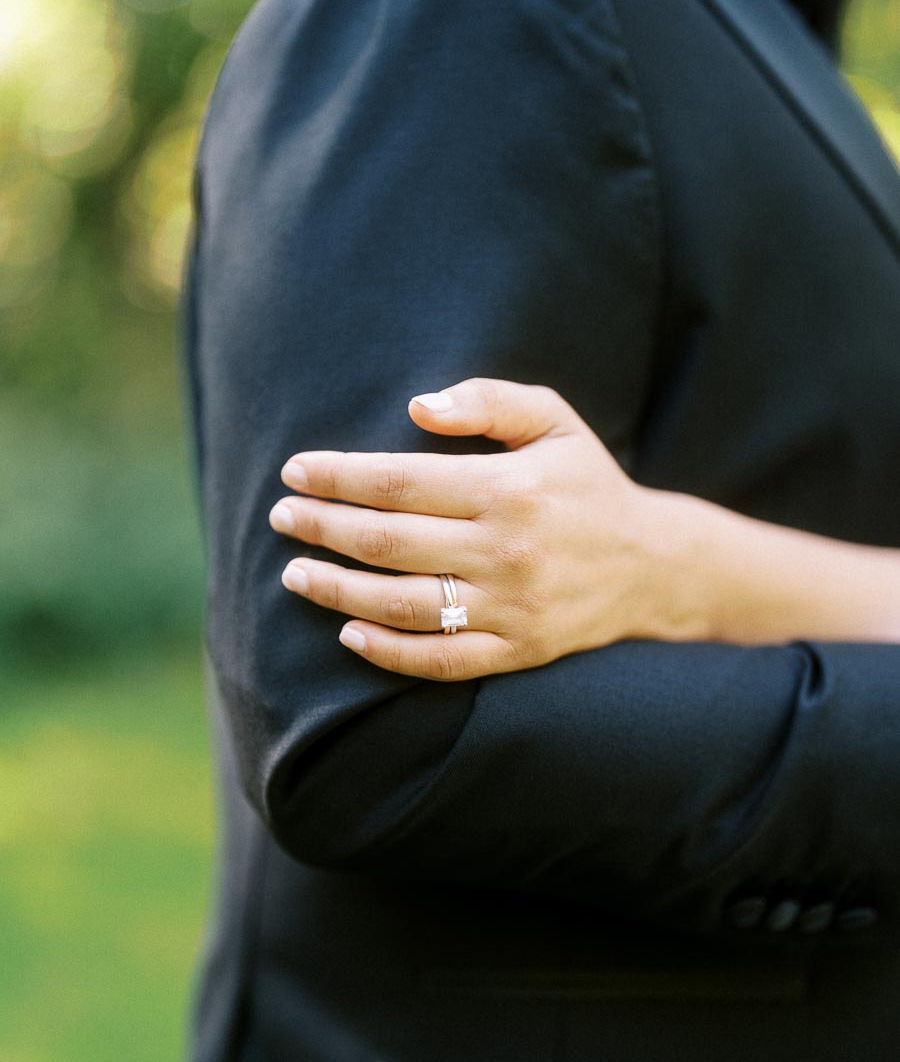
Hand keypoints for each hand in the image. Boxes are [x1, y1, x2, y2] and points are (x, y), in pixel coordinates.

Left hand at [269, 377, 694, 679]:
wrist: (653, 563)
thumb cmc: (587, 482)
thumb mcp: (554, 419)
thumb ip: (487, 401)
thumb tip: (415, 407)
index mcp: (509, 488)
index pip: (399, 482)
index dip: (337, 476)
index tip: (295, 472)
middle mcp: (505, 551)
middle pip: (389, 542)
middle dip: (323, 528)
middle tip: (282, 519)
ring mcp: (510, 607)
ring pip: (404, 605)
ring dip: (338, 590)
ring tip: (296, 575)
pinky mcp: (515, 650)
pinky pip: (441, 660)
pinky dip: (388, 652)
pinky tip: (348, 633)